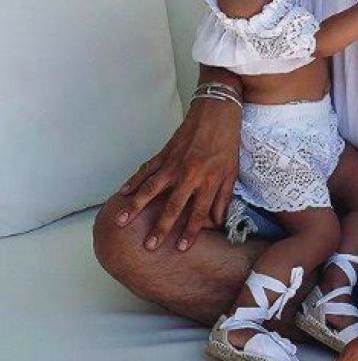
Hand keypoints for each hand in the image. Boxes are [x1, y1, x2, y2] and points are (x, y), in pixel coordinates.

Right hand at [115, 97, 239, 251]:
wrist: (216, 111)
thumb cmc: (227, 142)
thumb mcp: (232, 171)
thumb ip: (223, 197)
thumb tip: (218, 222)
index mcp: (209, 180)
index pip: (199, 212)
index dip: (190, 232)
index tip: (180, 248)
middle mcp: (190, 174)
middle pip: (173, 206)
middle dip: (160, 228)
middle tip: (148, 246)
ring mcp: (174, 163)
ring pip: (152, 188)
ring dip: (136, 206)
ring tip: (122, 221)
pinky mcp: (164, 152)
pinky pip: (146, 169)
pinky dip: (133, 181)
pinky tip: (122, 193)